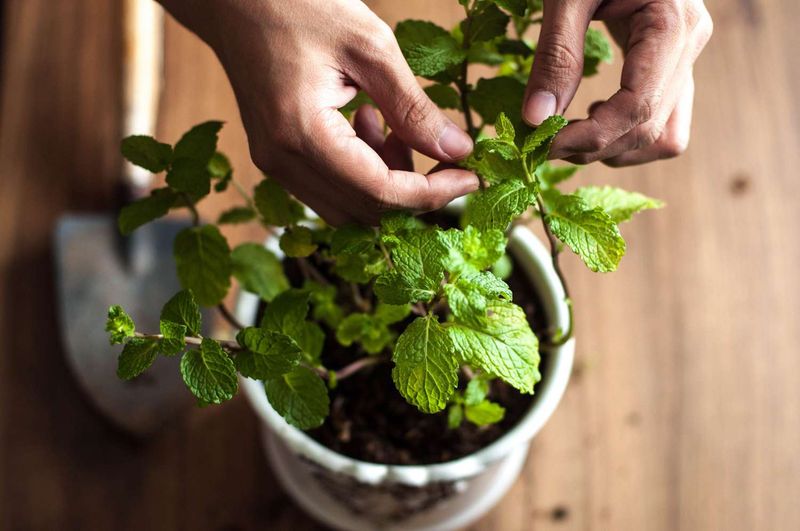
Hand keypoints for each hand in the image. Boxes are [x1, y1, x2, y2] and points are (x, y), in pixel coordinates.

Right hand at [159, 0, 477, 224]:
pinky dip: (362, 172)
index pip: (380, 193)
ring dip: (387, 182)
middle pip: (365, 210)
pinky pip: (329, 187)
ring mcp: (274, 163)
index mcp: (302, 134)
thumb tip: (458, 150)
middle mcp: (282, 161)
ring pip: (348, 206)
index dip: (433, 193)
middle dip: (414, 191)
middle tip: (447, 156)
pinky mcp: (276, 157)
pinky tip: (370, 125)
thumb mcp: (370, 47)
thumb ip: (414, 107)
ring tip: (399, 129)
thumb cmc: (297, 4)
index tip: (472, 178)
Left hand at [523, 0, 712, 165]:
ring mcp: (688, 57)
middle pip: (650, 129)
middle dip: (596, 146)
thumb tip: (534, 118)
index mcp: (671, 23)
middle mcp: (690, 44)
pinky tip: (593, 119)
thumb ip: (556, 56)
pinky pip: (663, 120)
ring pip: (666, 135)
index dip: (591, 137)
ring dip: (616, 149)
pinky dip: (627, 135)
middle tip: (546, 142)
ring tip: (571, 133)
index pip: (639, 106)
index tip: (545, 145)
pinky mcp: (675, 65)